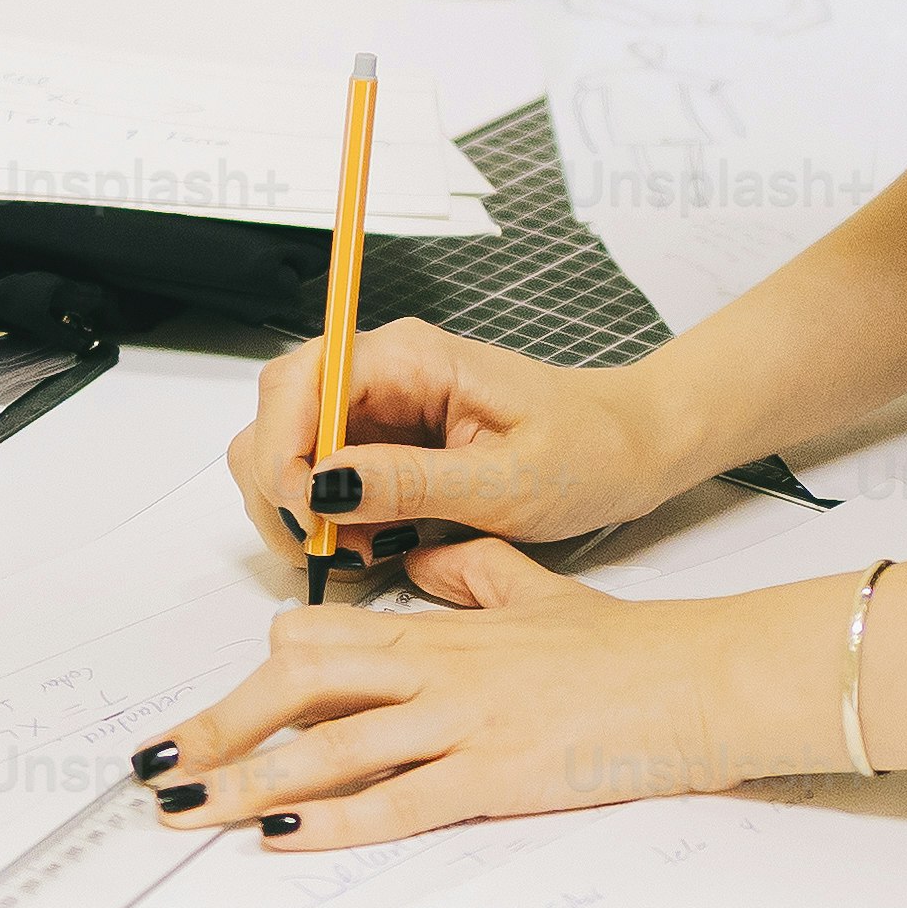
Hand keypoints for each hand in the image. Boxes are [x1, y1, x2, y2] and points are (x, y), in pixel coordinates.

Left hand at [141, 539, 836, 847]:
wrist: (703, 677)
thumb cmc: (632, 648)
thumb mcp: (539, 593)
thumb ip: (473, 575)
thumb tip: (422, 563)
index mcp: (442, 630)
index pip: (321, 635)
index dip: (257, 674)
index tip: (211, 712)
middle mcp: (439, 671)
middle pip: (299, 685)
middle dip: (218, 728)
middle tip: (156, 768)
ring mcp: (464, 724)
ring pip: (331, 747)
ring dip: (247, 781)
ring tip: (186, 810)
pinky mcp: (498, 776)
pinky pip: (399, 800)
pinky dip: (334, 819)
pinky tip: (283, 836)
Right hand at [222, 313, 692, 574]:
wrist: (628, 449)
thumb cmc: (587, 451)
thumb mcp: (504, 482)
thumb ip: (411, 483)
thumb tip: (326, 485)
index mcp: (410, 357)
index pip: (300, 382)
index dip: (284, 452)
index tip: (308, 517)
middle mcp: (382, 371)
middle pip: (278, 413)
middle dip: (282, 488)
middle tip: (329, 549)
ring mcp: (379, 407)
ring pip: (290, 449)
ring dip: (303, 510)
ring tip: (360, 550)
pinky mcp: (384, 442)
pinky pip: (324, 477)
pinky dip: (331, 520)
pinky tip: (374, 545)